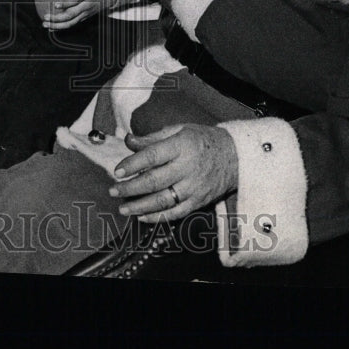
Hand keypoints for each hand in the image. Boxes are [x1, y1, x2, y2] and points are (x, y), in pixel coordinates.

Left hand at [41, 0, 138, 29]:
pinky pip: (73, 24)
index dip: (65, 3)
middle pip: (71, 15)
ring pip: (71, 22)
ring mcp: (86, 13)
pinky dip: (62, 27)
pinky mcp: (86, 17)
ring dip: (57, 25)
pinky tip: (51, 27)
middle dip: (57, 18)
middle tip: (46, 17)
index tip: (55, 4)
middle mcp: (87, 5)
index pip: (75, 0)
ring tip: (45, 24)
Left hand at [109, 124, 238, 222]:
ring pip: (163, 201)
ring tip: (122, 208)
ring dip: (140, 206)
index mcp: (181, 146)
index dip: (133, 164)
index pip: (153, 156)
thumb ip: (152, 138)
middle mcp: (187, 168)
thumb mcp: (179, 130)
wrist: (235, 157)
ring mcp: (194, 187)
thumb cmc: (202, 141)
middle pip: (154, 181)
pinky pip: (176, 213)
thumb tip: (128, 141)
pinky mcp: (199, 202)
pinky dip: (158, 217)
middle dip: (130, 188)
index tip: (117, 171)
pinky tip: (141, 217)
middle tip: (113, 190)